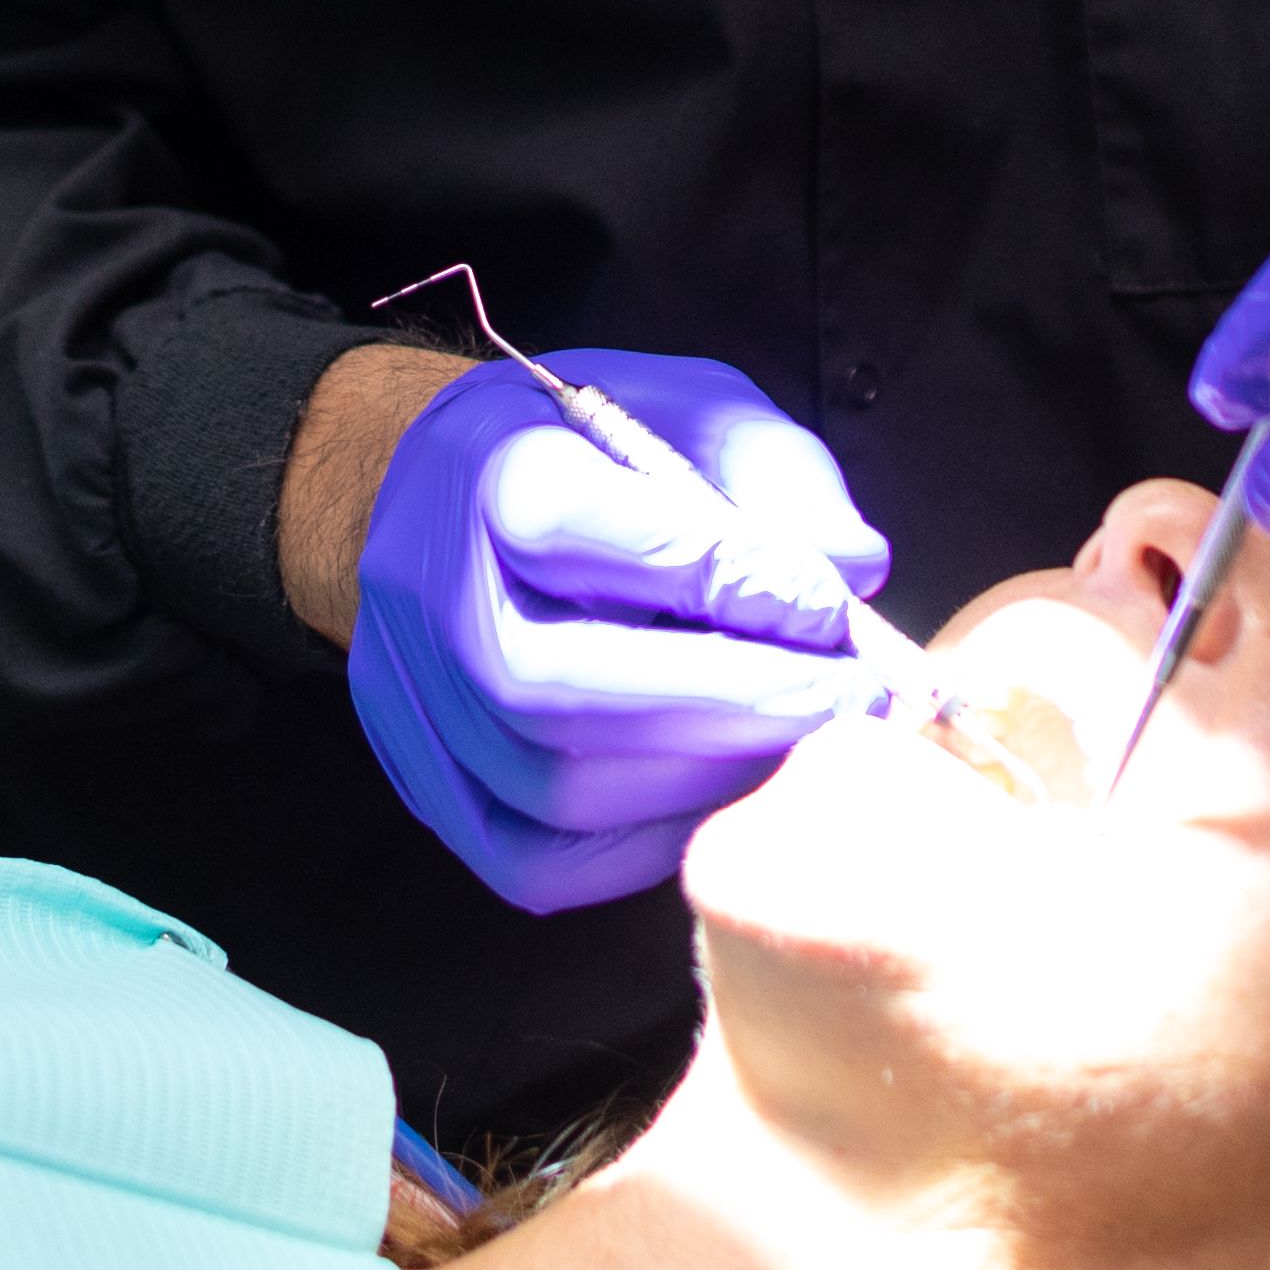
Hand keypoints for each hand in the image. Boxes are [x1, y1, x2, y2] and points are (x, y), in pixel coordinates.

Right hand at [344, 349, 893, 911]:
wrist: (454, 497)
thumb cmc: (596, 452)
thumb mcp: (694, 408)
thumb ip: (774, 473)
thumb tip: (854, 570)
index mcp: (482, 466)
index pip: (564, 528)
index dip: (707, 573)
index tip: (824, 603)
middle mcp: (425, 593)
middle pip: (552, 686)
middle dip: (725, 701)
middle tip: (846, 698)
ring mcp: (415, 703)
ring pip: (551, 785)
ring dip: (703, 775)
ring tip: (801, 740)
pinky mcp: (430, 789)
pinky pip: (535, 861)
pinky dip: (645, 845)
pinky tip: (719, 790)